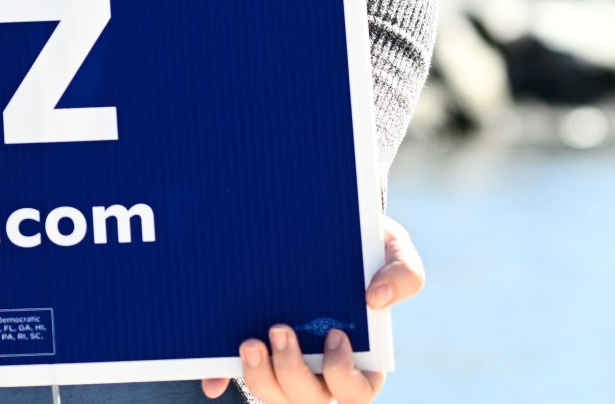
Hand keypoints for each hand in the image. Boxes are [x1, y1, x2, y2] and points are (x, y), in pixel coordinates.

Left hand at [200, 214, 424, 402]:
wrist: (322, 228)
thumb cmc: (365, 249)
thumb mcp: (394, 251)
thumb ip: (403, 274)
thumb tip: (376, 300)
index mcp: (360, 359)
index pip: (356, 391)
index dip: (343, 375)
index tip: (335, 337)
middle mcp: (321, 371)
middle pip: (309, 398)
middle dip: (292, 370)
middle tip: (280, 328)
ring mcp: (285, 365)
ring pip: (274, 395)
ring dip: (260, 377)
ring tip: (249, 342)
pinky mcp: (254, 352)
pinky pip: (233, 378)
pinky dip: (220, 379)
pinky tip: (212, 378)